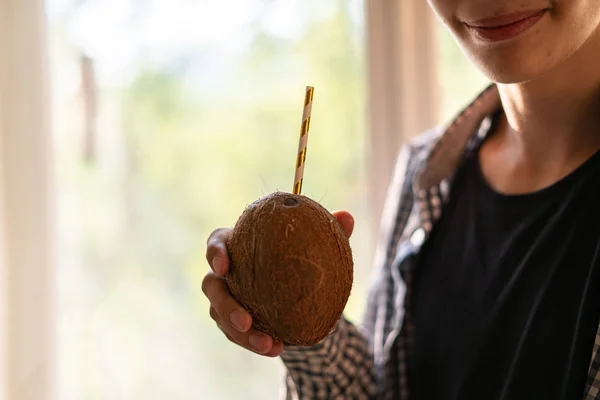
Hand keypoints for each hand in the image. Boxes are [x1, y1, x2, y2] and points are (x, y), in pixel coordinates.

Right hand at [203, 210, 353, 355]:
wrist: (301, 290)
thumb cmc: (301, 256)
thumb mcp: (318, 243)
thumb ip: (329, 230)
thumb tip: (346, 216)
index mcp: (236, 244)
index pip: (216, 244)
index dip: (215, 254)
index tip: (224, 266)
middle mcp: (224, 274)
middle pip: (211, 287)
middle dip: (224, 305)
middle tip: (245, 320)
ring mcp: (224, 299)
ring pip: (221, 317)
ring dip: (241, 334)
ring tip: (267, 344)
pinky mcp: (232, 322)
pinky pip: (238, 335)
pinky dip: (255, 343)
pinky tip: (277, 348)